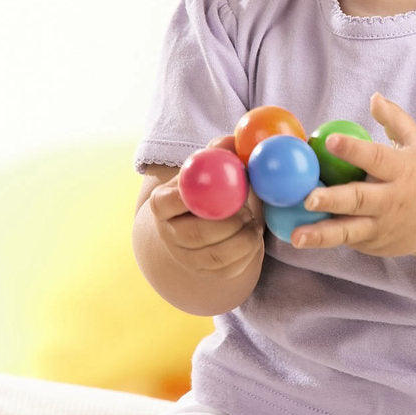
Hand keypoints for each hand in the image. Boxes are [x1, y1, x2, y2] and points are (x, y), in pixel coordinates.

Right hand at [147, 136, 263, 282]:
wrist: (208, 216)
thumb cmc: (211, 184)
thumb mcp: (212, 164)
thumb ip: (221, 151)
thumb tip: (233, 141)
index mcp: (161, 202)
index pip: (169, 202)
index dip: (198, 198)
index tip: (225, 191)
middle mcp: (168, 233)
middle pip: (195, 234)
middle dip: (227, 224)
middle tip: (248, 212)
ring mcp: (185, 257)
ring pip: (214, 256)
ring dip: (242, 240)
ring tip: (253, 222)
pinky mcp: (205, 273)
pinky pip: (228, 269)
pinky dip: (247, 254)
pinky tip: (253, 237)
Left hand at [294, 94, 415, 257]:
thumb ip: (395, 119)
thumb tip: (374, 96)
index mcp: (402, 170)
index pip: (376, 157)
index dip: (353, 149)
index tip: (329, 141)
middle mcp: (392, 200)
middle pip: (360, 199)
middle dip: (333, 200)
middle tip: (307, 198)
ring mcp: (383, 226)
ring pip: (350, 230)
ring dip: (322, 234)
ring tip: (296, 236)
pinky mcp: (374, 244)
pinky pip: (348, 239)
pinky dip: (326, 240)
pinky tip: (302, 238)